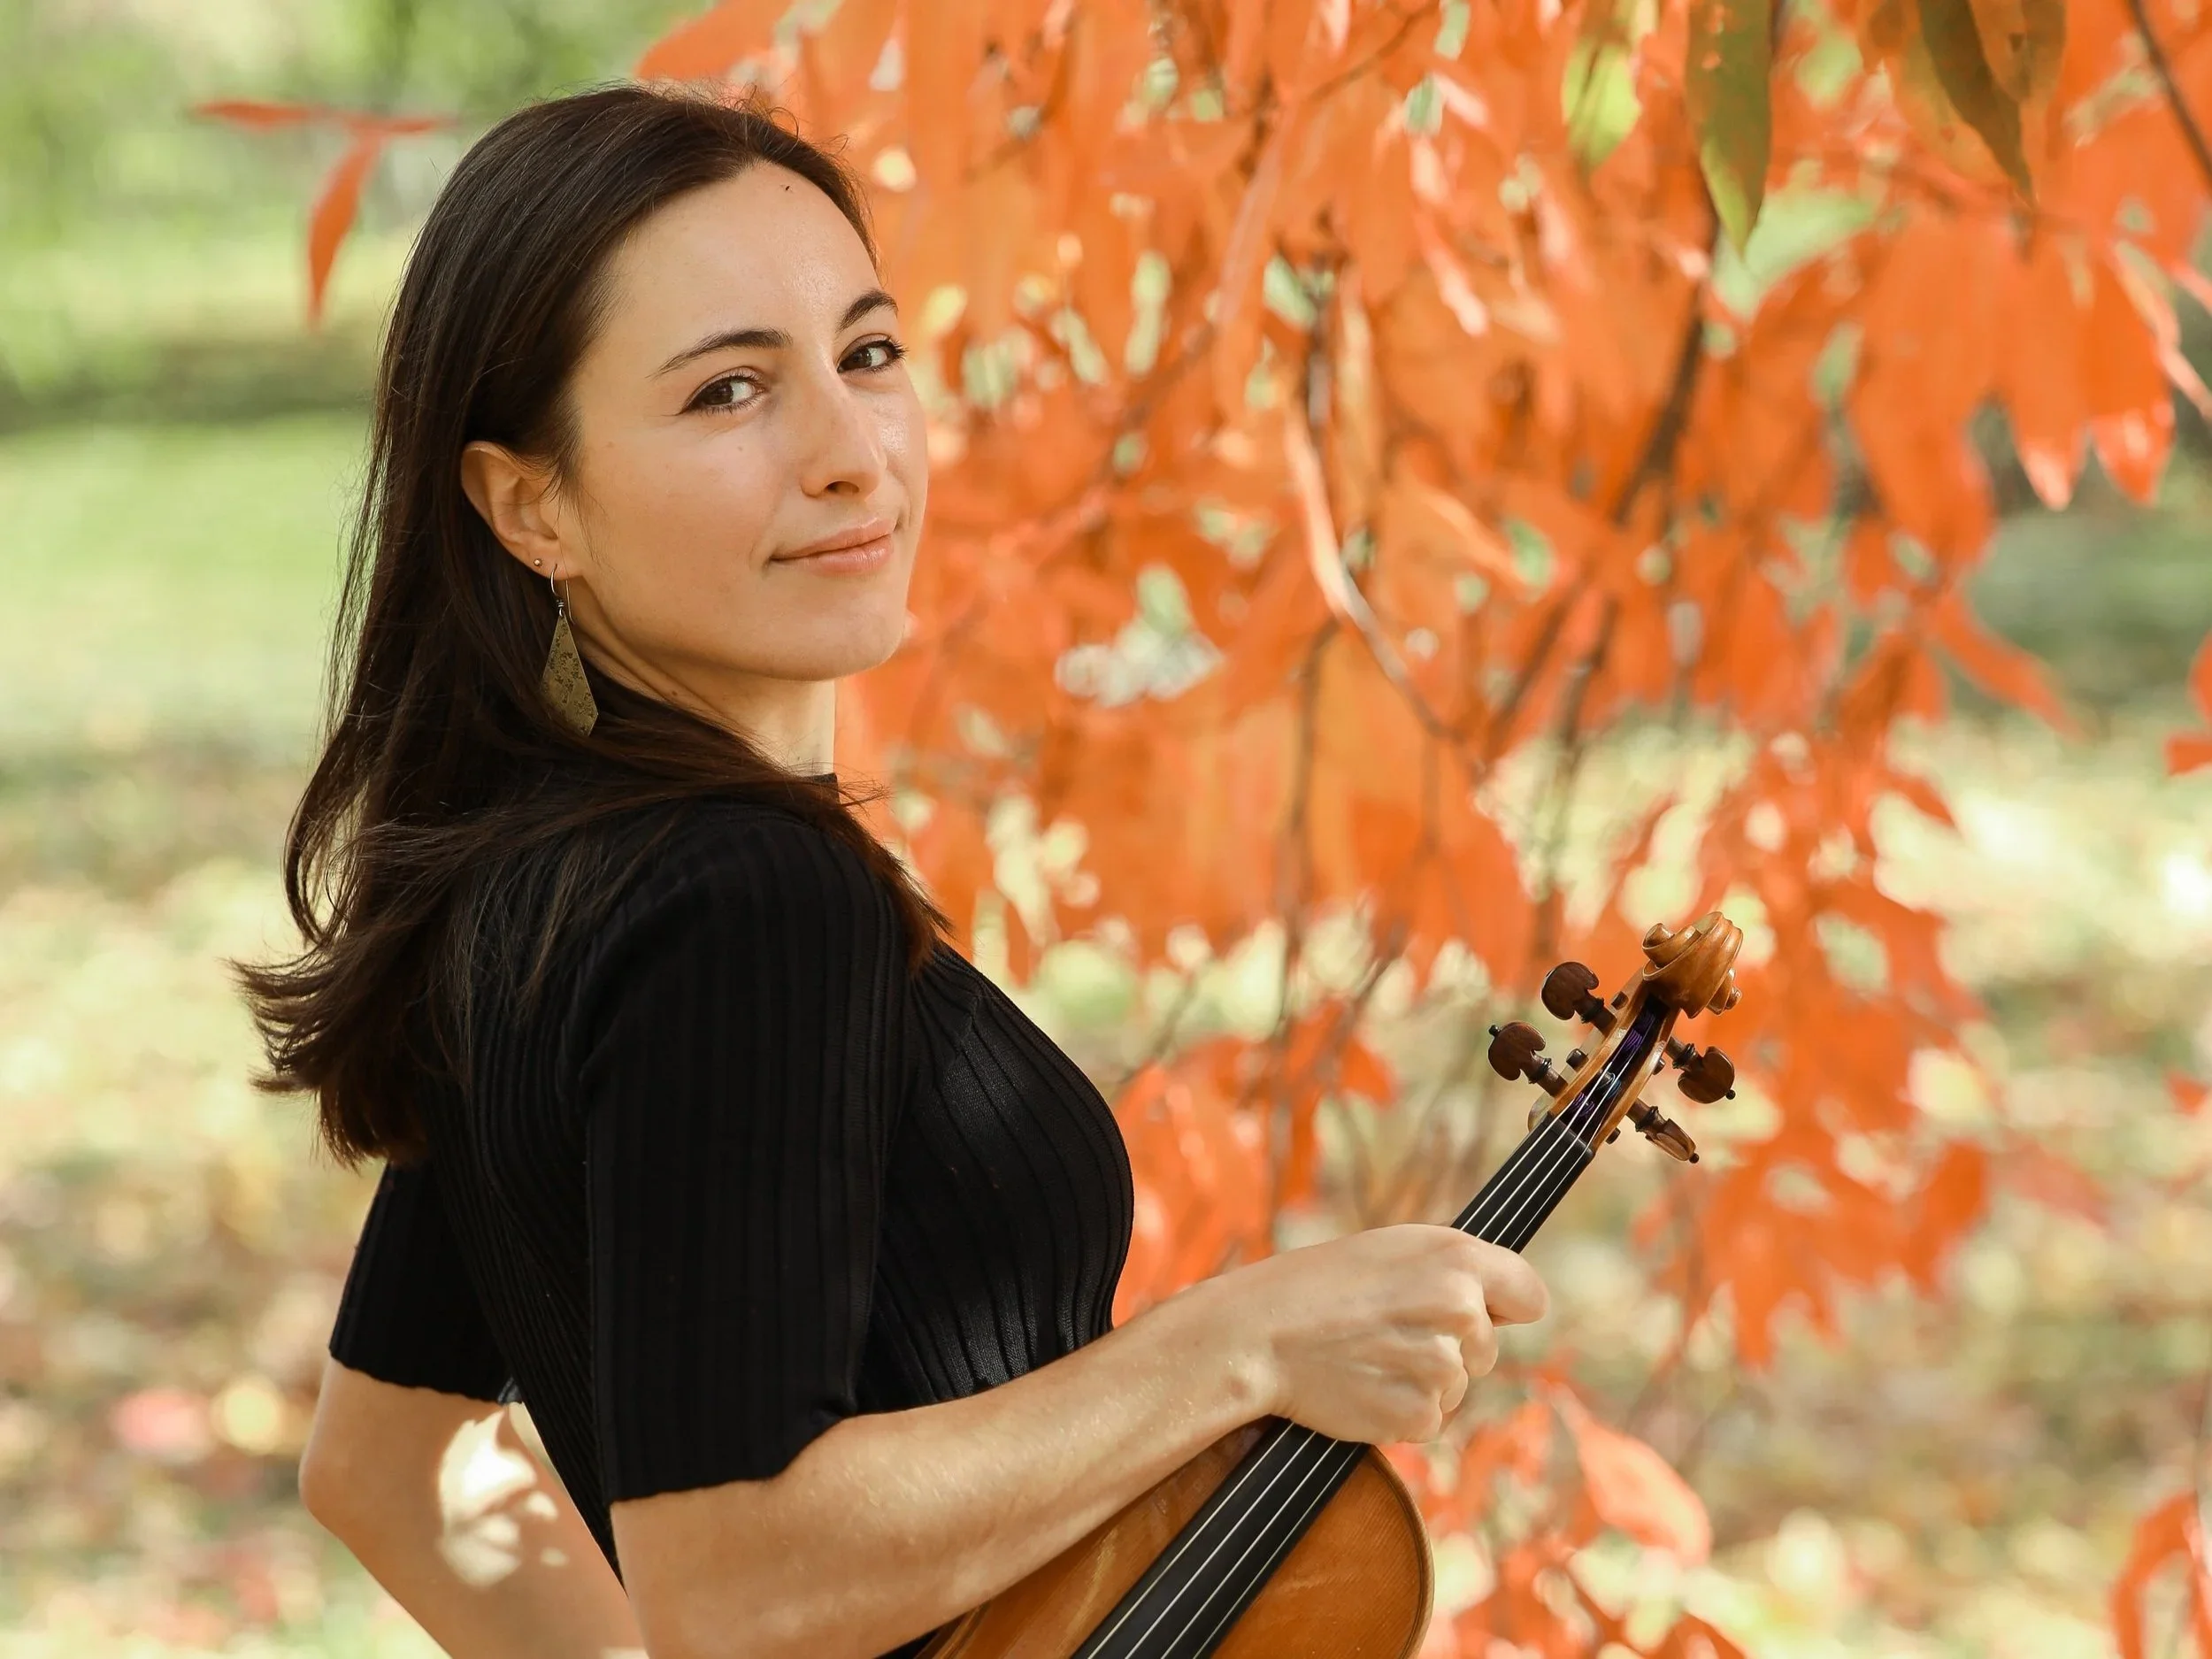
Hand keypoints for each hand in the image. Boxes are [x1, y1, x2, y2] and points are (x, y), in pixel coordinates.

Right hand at [1196, 1226, 1548, 1444]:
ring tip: (1366, 1356)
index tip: (1486, 1315)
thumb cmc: (1320, 1286)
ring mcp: (1441, 1364)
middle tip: (1388, 1332)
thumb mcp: (1392, 1251)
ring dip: (1419, 1382)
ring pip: (1456, 1387)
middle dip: (1448, 1349)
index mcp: (1457, 1257)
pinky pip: (1428, 1420)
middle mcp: (1459, 1308)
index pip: (1529, 1297)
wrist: (1259, 1334)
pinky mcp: (1419, 1413)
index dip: (1504, 1309)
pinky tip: (1362, 1385)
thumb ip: (1453, 1272)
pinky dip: (1398, 1412)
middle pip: (1487, 1349)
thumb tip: (1501, 1308)